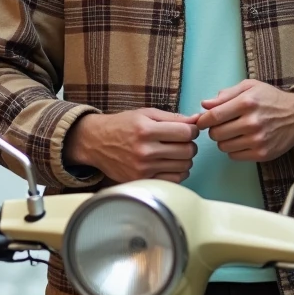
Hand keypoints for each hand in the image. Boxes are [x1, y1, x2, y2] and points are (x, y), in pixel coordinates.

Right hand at [66, 108, 200, 183]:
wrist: (96, 142)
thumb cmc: (122, 125)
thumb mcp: (145, 113)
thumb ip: (173, 117)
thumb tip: (197, 120)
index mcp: (146, 130)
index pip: (186, 133)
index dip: (193, 130)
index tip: (189, 130)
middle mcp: (145, 151)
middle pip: (187, 151)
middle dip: (190, 144)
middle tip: (182, 141)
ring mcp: (143, 168)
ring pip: (184, 166)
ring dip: (185, 159)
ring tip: (176, 152)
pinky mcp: (142, 180)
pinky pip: (174, 180)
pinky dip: (178, 172)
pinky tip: (171, 164)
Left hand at [197, 80, 293, 162]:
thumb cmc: (271, 99)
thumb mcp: (250, 87)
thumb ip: (226, 94)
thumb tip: (205, 104)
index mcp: (247, 103)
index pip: (214, 116)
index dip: (203, 120)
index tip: (202, 121)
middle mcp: (252, 122)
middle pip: (216, 133)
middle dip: (214, 129)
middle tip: (221, 125)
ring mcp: (257, 140)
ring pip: (223, 146)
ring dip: (223, 140)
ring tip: (233, 132)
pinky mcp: (262, 154)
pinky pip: (234, 156)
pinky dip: (233, 149)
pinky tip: (242, 140)